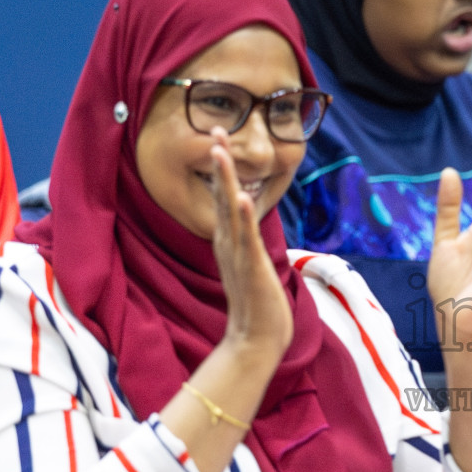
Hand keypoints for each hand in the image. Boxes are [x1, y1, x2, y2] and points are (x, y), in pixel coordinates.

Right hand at [208, 131, 292, 358]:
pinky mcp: (251, 270)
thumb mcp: (248, 264)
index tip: (218, 139)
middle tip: (215, 130)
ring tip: (222, 152)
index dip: (220, 169)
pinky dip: (245, 219)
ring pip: (231, 212)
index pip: (223, 198)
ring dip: (226, 181)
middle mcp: (230, 244)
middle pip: (222, 196)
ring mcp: (239, 256)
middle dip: (220, 163)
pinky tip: (243, 198)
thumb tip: (246, 222)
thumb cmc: (256, 305)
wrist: (256, 341)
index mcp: (229, 242)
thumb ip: (244, 242)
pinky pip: (247, 240)